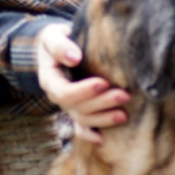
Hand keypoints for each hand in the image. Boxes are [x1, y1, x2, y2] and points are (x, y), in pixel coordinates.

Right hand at [36, 22, 129, 143]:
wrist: (57, 47)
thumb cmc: (56, 39)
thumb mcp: (52, 36)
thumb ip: (60, 46)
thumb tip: (75, 57)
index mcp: (50, 79)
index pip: (64, 92)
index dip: (84, 91)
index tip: (104, 82)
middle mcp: (57, 96)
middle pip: (77, 108)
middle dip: (101, 104)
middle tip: (124, 95)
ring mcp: (67, 105)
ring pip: (83, 119)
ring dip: (103, 119)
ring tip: (124, 115)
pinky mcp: (76, 109)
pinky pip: (80, 128)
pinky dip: (90, 135)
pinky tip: (102, 139)